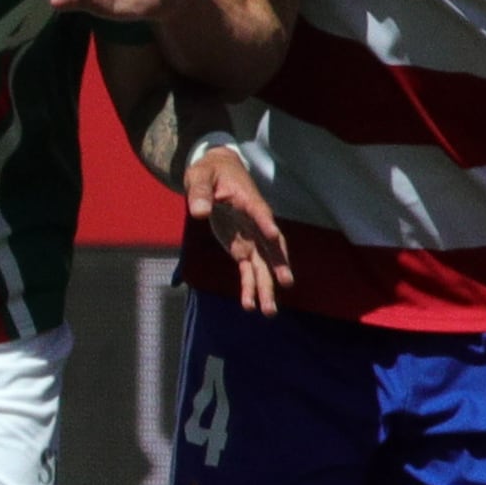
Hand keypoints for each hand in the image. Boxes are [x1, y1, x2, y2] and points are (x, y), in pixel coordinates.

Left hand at [184, 139, 291, 311]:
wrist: (217, 174)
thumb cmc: (209, 172)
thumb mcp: (199, 177)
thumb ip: (200, 194)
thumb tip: (199, 212)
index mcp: (248, 201)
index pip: (260, 213)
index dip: (266, 225)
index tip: (274, 236)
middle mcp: (256, 222)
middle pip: (270, 246)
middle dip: (278, 265)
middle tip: (286, 283)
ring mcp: (252, 238)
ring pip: (263, 265)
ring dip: (266, 287)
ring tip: (269, 311)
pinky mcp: (243, 249)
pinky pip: (249, 271)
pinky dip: (249, 287)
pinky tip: (249, 306)